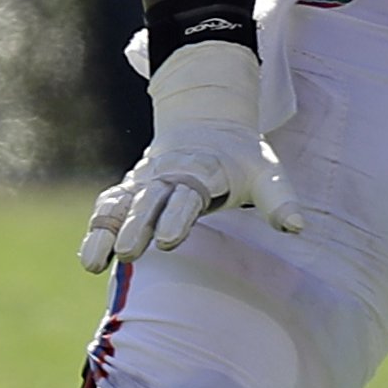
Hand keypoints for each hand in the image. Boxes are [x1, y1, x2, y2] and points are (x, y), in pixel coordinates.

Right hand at [80, 40, 303, 272]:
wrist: (207, 124)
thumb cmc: (241, 158)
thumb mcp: (267, 170)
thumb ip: (279, 199)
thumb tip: (297, 226)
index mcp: (203, 169)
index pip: (187, 194)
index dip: (176, 216)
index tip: (168, 240)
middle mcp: (168, 175)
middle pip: (149, 199)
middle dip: (137, 225)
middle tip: (129, 252)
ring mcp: (146, 182)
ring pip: (121, 204)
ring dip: (106, 231)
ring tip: (92, 263)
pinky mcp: (131, 191)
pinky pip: (110, 208)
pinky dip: (97, 230)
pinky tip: (90, 260)